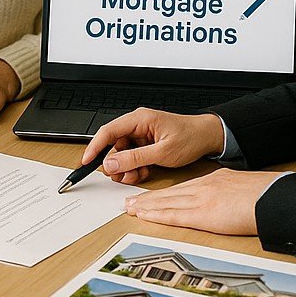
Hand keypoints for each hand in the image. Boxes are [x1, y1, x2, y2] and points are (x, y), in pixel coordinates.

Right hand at [83, 108, 224, 184]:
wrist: (208, 138)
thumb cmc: (190, 137)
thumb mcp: (162, 152)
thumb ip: (135, 158)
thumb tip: (112, 164)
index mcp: (139, 119)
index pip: (108, 131)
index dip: (94, 147)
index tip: (86, 162)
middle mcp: (137, 125)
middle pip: (114, 145)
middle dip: (115, 163)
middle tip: (119, 176)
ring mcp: (142, 135)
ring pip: (123, 154)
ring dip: (127, 168)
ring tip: (136, 176)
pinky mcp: (146, 144)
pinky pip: (133, 157)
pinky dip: (135, 168)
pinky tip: (143, 173)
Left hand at [123, 168, 277, 234]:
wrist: (271, 197)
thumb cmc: (264, 194)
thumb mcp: (241, 186)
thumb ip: (230, 192)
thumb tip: (228, 201)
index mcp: (213, 181)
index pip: (182, 187)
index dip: (164, 192)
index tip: (152, 196)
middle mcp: (202, 187)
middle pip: (169, 193)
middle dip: (148, 198)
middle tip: (130, 202)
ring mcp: (200, 200)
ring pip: (166, 202)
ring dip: (146, 206)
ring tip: (130, 208)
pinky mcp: (201, 214)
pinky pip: (173, 215)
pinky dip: (156, 215)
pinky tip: (144, 216)